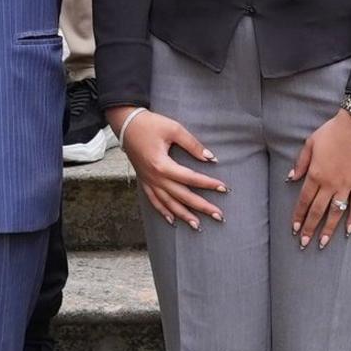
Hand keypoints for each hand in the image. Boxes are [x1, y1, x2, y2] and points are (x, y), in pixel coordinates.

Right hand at [114, 107, 226, 228]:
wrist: (126, 124)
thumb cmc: (150, 124)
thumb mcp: (174, 129)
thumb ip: (192, 144)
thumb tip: (210, 158)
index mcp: (162, 165)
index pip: (190, 178)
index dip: (208, 183)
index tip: (224, 188)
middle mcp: (155, 178)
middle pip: (181, 196)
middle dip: (201, 207)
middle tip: (218, 216)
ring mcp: (148, 181)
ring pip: (168, 204)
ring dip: (183, 215)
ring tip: (197, 226)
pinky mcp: (144, 181)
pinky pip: (153, 201)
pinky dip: (163, 212)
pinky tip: (172, 221)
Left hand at [286, 108, 350, 248]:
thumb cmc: (333, 131)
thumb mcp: (310, 143)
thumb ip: (300, 163)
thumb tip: (291, 178)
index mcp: (315, 174)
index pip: (304, 201)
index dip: (298, 216)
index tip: (294, 229)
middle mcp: (329, 183)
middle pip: (317, 211)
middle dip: (309, 229)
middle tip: (304, 244)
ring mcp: (347, 185)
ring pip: (335, 212)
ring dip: (328, 229)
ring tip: (323, 243)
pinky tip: (349, 231)